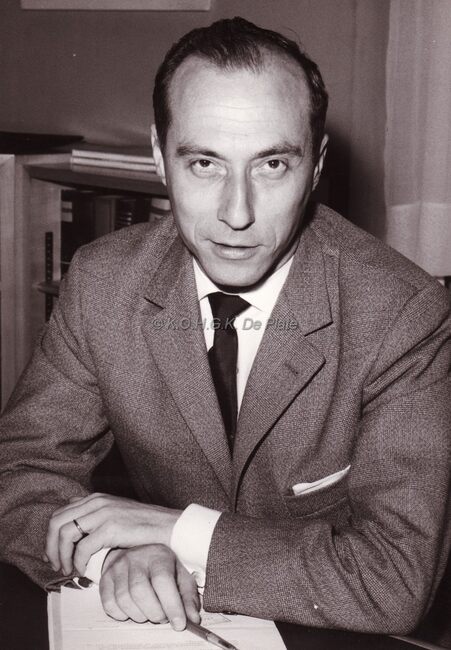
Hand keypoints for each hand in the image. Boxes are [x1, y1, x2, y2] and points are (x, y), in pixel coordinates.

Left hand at [45, 493, 181, 574]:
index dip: (50, 537)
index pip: (60, 514)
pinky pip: (83, 548)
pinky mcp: (111, 527)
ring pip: (65, 534)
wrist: (167, 526)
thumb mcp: (114, 514)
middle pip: (57, 522)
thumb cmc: (142, 526)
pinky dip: (78, 562)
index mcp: (95, 498)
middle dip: (51, 547)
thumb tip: (74, 529)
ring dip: (62, 556)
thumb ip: (94, 516)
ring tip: (68, 570)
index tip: (52, 554)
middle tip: (56, 565)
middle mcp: (96, 502)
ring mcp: (103, 513)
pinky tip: (83, 571)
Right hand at [99, 544, 199, 630]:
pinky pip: (110, 604)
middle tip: (163, 617)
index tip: (179, 623)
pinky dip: (122, 615)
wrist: (134, 551)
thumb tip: (193, 618)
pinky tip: (133, 610)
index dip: (172, 605)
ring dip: (139, 615)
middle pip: (140, 592)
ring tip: (149, 612)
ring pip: (124, 600)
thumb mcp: (179, 575)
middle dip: (154, 613)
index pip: (163, 580)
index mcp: (158, 555)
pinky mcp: (105, 578)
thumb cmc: (160, 566)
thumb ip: (187, 596)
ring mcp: (118, 567)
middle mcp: (136, 558)